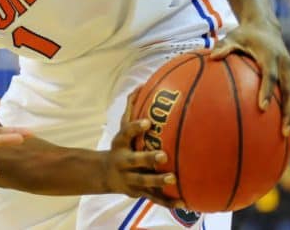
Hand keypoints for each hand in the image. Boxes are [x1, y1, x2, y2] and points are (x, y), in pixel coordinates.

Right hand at [103, 90, 181, 207]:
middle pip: (134, 161)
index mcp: (120, 144)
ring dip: (157, 181)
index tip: (148, 122)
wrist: (106, 174)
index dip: (135, 128)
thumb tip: (140, 86)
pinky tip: (183, 202)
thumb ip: (131, 110)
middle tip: (163, 155)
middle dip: (147, 158)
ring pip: (143, 181)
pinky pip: (154, 198)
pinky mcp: (138, 192)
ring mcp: (129, 178)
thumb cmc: (122, 147)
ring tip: (172, 178)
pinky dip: (168, 201)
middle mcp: (122, 162)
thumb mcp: (122, 130)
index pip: (126, 134)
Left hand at [210, 20, 289, 142]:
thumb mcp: (233, 36)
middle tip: (284, 132)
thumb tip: (211, 56)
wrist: (266, 27)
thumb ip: (223, 46)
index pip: (269, 76)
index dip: (267, 91)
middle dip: (289, 113)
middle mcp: (285, 65)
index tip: (262, 107)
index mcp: (271, 56)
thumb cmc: (245, 34)